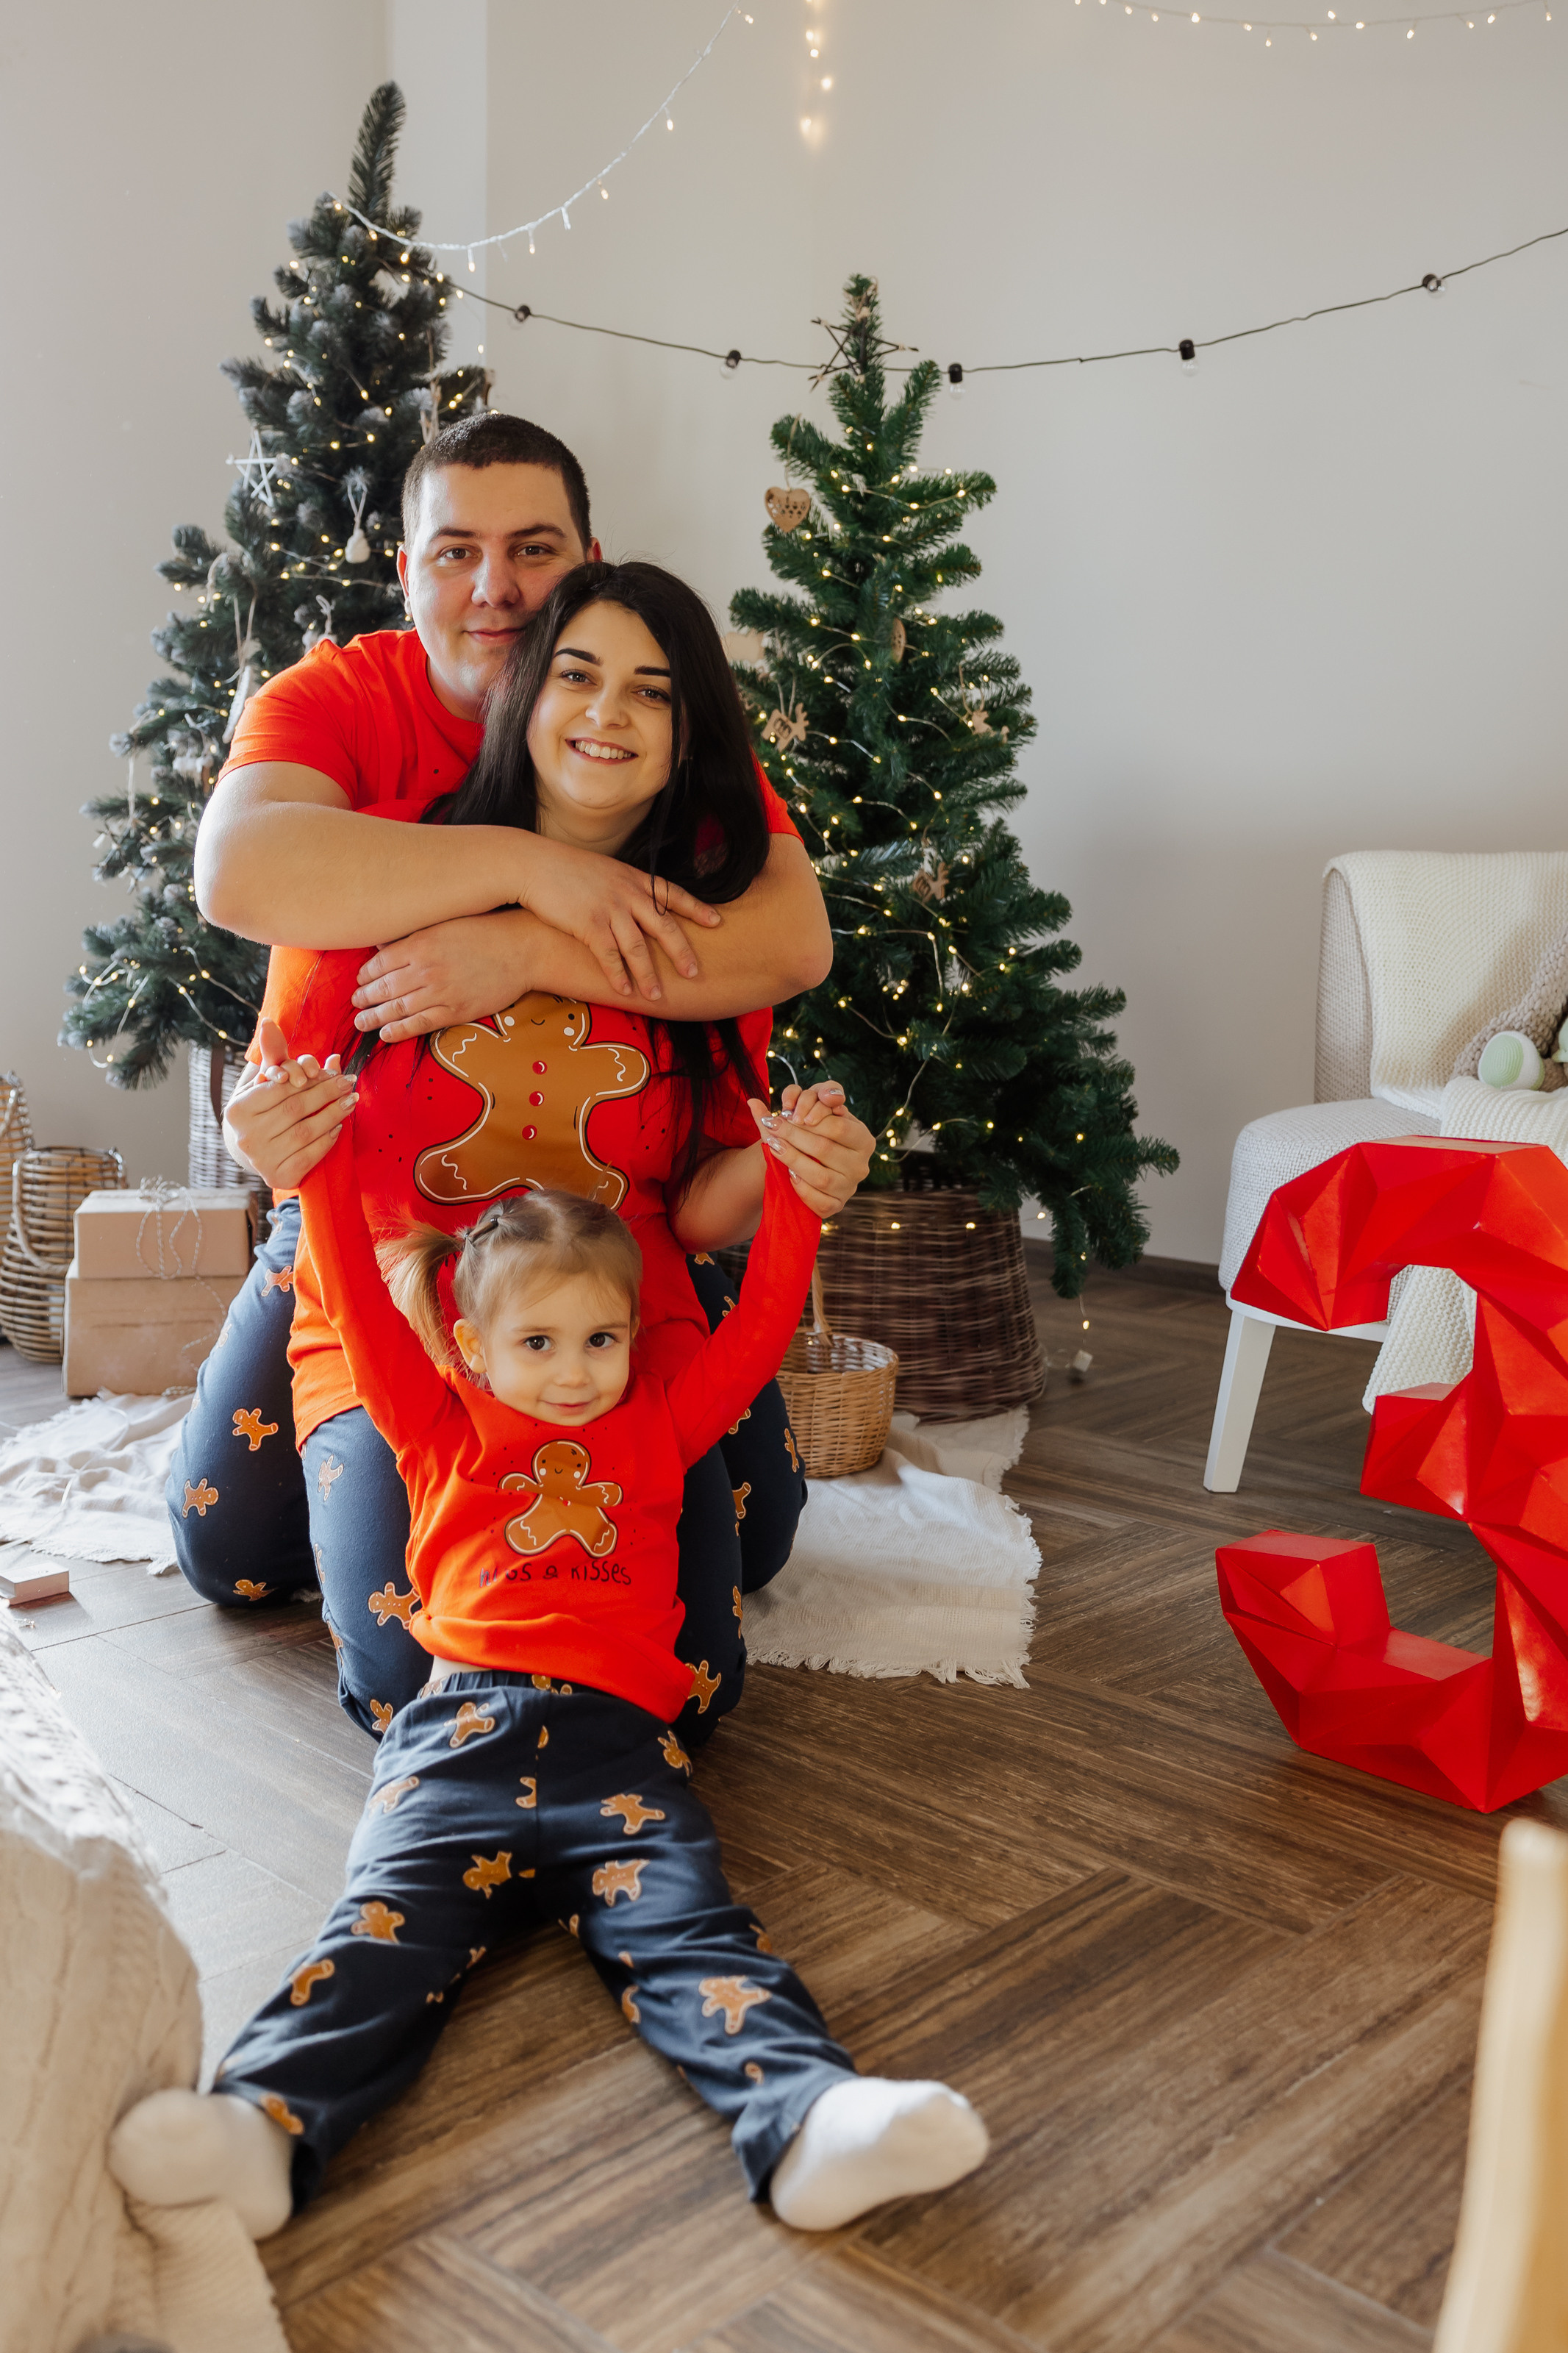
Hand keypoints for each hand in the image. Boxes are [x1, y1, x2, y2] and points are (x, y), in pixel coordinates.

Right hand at [223, 1019, 356, 1189]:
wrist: (255, 1150)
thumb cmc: (263, 1109)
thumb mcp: (264, 1081)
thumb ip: (272, 1054)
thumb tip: (269, 1023)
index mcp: (238, 1110)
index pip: (282, 1089)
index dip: (311, 1078)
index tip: (334, 1071)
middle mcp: (246, 1137)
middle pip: (297, 1108)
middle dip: (328, 1093)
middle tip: (349, 1082)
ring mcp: (262, 1160)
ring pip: (308, 1131)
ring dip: (335, 1113)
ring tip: (352, 1100)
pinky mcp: (279, 1176)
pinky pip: (311, 1155)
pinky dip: (328, 1139)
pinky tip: (338, 1126)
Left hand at [352, 913, 536, 1042]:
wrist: (522, 949)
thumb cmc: (484, 930)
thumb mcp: (444, 923)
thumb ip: (413, 935)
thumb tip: (383, 946)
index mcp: (420, 943)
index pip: (380, 963)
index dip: (365, 974)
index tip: (359, 980)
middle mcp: (426, 969)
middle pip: (384, 987)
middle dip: (365, 998)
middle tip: (355, 1004)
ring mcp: (440, 992)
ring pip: (398, 1009)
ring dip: (375, 1017)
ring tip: (362, 1022)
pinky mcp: (456, 1011)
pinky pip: (420, 1024)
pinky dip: (400, 1030)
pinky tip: (386, 1034)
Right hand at [514, 833, 720, 1002]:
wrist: (534, 864)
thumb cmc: (564, 869)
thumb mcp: (603, 871)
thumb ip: (623, 886)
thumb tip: (635, 903)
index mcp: (633, 879)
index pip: (672, 893)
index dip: (696, 908)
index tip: (717, 921)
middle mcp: (627, 893)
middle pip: (664, 925)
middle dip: (681, 951)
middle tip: (695, 972)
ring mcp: (609, 908)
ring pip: (638, 947)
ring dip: (648, 975)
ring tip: (658, 996)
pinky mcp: (588, 924)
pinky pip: (609, 956)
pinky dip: (618, 976)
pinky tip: (625, 992)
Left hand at [748, 1082, 874, 1219]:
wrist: (811, 1164)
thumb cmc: (814, 1134)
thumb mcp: (811, 1114)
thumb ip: (792, 1101)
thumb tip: (752, 1102)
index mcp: (863, 1139)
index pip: (838, 1126)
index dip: (810, 1119)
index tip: (786, 1113)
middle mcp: (860, 1165)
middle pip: (825, 1149)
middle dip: (794, 1135)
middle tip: (772, 1126)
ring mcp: (849, 1188)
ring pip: (820, 1176)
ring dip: (793, 1160)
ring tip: (774, 1146)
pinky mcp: (836, 1205)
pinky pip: (819, 1201)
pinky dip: (801, 1188)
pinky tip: (788, 1175)